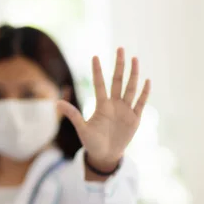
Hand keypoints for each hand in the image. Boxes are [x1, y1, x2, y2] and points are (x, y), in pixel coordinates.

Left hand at [57, 48, 150, 169]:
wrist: (105, 155)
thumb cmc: (91, 142)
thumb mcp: (82, 128)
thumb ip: (72, 115)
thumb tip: (56, 102)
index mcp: (101, 105)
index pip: (99, 84)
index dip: (97, 71)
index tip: (95, 56)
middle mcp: (114, 104)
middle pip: (118, 80)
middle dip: (119, 65)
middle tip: (120, 49)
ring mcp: (125, 110)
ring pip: (130, 88)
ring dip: (133, 74)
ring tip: (135, 59)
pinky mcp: (135, 118)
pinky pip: (140, 103)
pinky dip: (144, 92)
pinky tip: (147, 80)